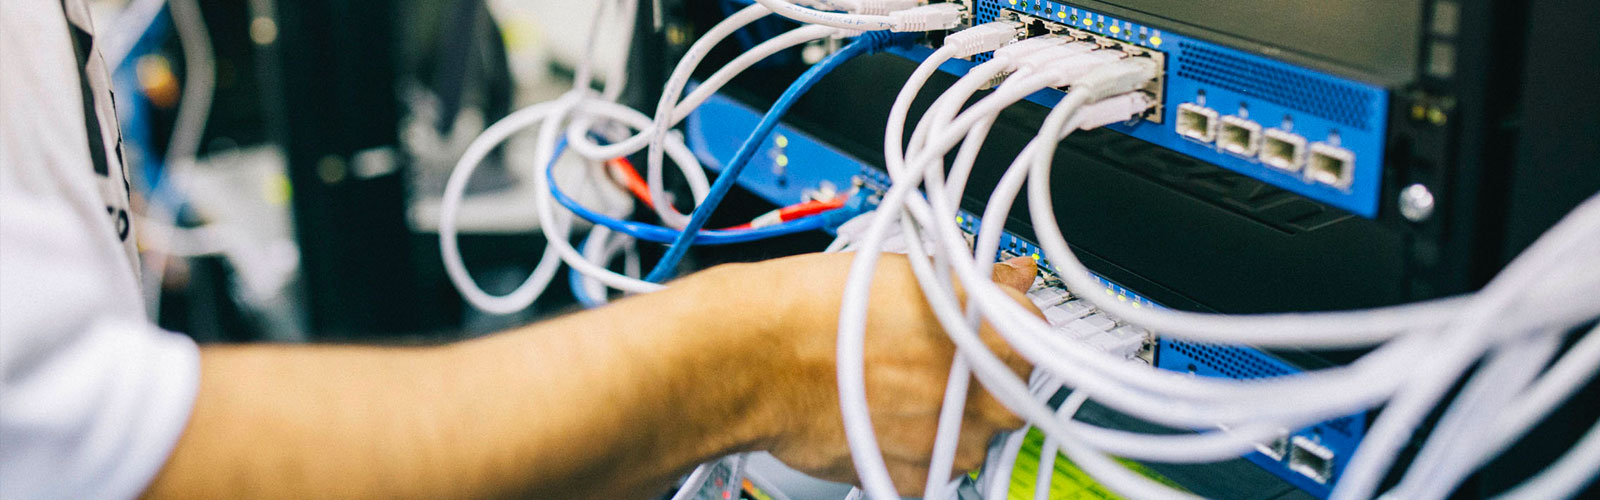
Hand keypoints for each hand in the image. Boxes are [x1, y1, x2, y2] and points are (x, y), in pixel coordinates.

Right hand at [721, 252, 1038, 492]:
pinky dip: (914, 449)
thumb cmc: (820, 308)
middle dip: (979, 379)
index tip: (977, 328)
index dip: (1001, 328)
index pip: (1034, 335)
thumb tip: (1014, 276)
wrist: (757, 358)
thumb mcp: (914, 270)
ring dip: (949, 418)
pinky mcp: (916, 480)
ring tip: (897, 389)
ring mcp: (951, 444)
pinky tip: (882, 418)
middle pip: (1010, 393)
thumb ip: (982, 283)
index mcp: (994, 336)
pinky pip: (934, 468)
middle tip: (930, 360)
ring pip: (973, 436)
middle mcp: (982, 396)